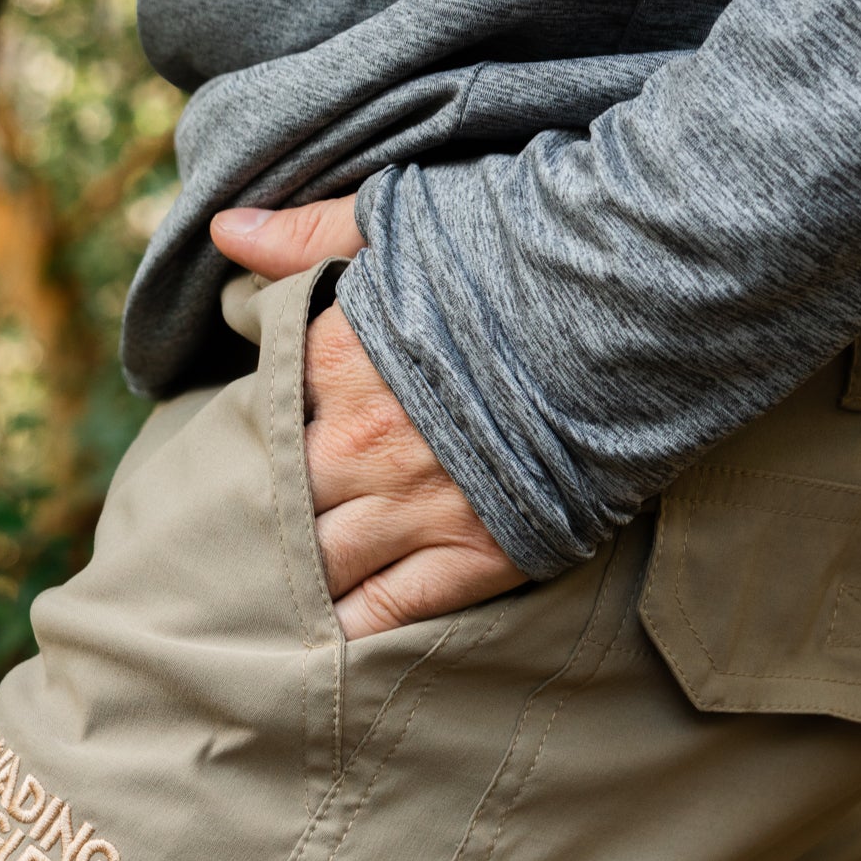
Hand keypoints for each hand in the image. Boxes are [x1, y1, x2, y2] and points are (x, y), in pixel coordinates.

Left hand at [211, 198, 526, 638]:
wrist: (637, 301)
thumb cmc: (521, 250)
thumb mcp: (402, 221)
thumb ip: (308, 234)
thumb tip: (222, 230)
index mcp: (333, 361)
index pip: (256, 416)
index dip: (245, 435)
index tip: (238, 446)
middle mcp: (360, 445)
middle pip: (275, 505)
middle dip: (253, 520)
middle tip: (227, 541)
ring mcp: (417, 506)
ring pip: (320, 566)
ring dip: (291, 580)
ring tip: (265, 597)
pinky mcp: (477, 553)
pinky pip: (391, 609)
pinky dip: (352, 627)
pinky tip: (327, 638)